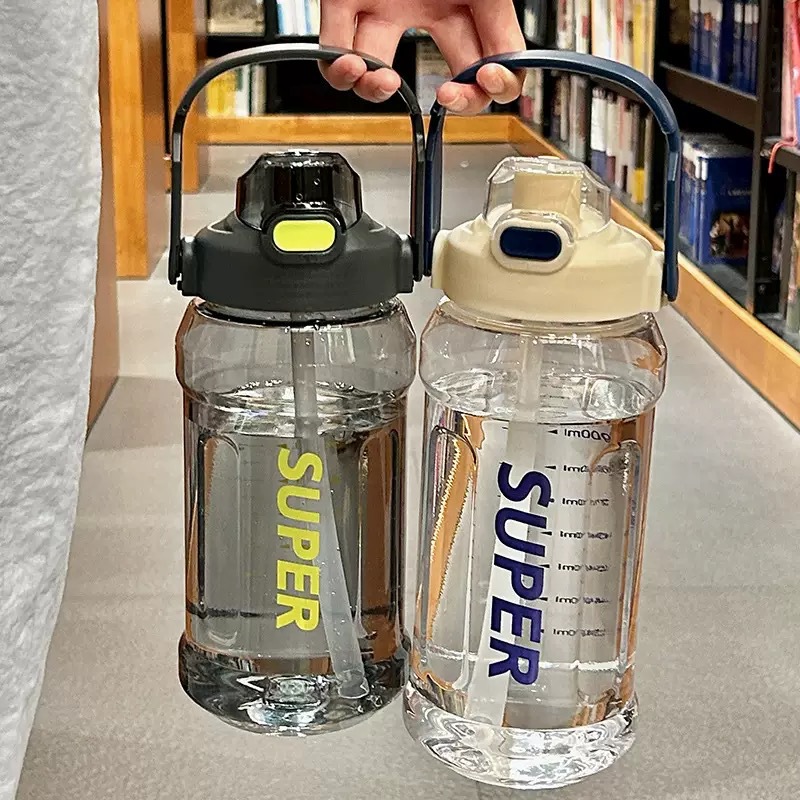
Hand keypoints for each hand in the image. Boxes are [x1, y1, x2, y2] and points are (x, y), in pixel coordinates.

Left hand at [319, 0, 524, 113]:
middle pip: (436, 78)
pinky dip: (338, 69)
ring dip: (376, 93)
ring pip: (374, 75)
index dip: (487, 86)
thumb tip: (509, 75)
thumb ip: (500, 30)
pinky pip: (331, 48)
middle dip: (450, 100)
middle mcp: (421, 10)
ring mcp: (381, 9)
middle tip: (447, 98)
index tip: (488, 82)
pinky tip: (356, 65)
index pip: (479, 64)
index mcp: (459, 3)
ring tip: (386, 83)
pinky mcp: (342, 1)